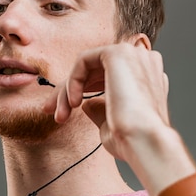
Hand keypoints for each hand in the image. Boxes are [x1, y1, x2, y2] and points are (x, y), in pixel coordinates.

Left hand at [45, 42, 179, 185]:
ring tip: (61, 115)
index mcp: (146, 77)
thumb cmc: (132, 140)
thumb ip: (101, 108)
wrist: (144, 142)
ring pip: (87, 66)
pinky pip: (84, 60)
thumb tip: (87, 103)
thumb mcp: (111, 122)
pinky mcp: (118, 53)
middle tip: (50, 111)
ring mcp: (133, 54)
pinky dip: (73, 80)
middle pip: (94, 70)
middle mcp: (143, 62)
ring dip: (67, 90)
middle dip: (67, 91)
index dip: (81, 90)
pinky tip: (74, 102)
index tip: (61, 111)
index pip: (106, 76)